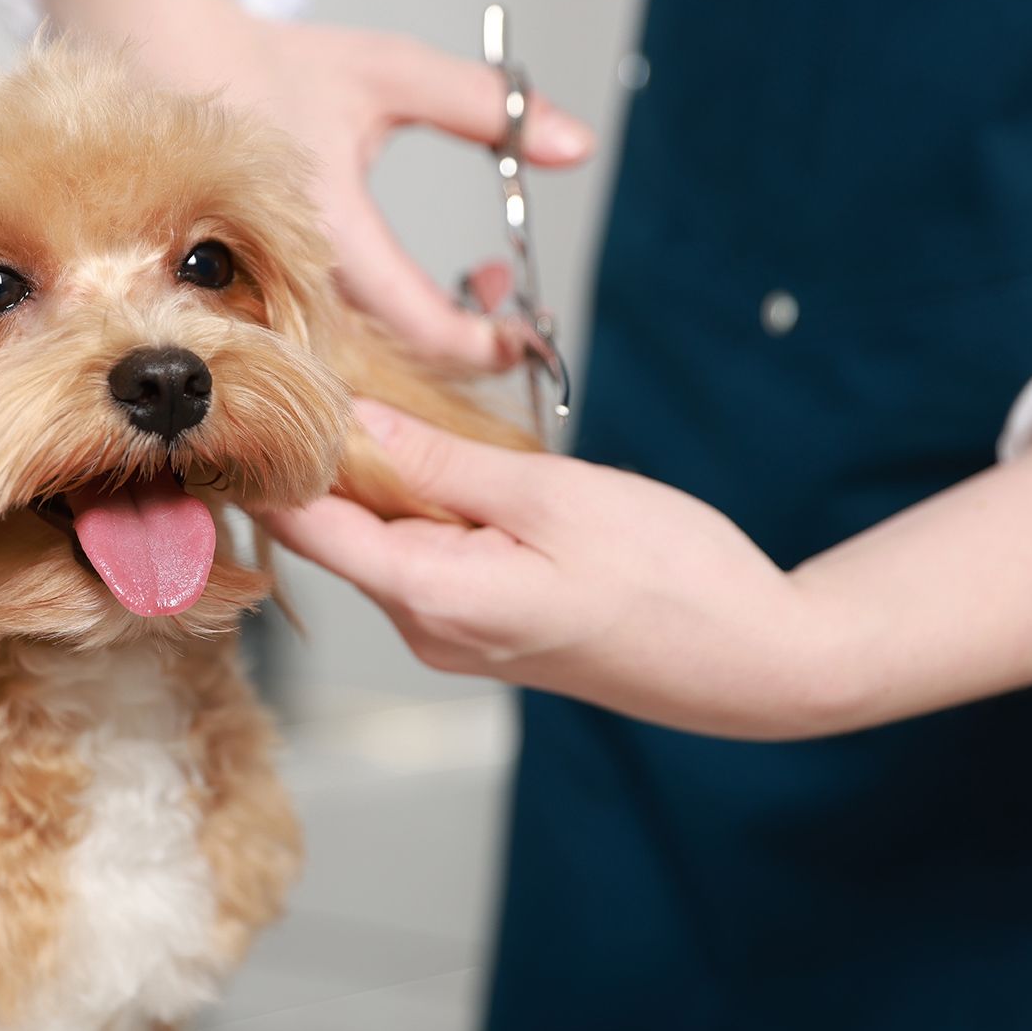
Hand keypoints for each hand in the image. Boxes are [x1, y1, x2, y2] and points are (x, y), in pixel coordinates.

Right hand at [37, 0, 593, 368]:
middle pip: (397, 359)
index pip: (425, 326)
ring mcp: (266, 299)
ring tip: (472, 283)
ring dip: (426, 328)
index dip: (489, 342)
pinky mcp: (253, 302)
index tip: (527, 329)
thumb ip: (486, 108)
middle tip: (501, 291)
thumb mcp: (391, 73)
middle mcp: (292, 279)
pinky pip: (328, 342)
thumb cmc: (271, 66)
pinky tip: (409, 285)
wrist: (167, 59)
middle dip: (464, 334)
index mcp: (330, 230)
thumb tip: (577, 144)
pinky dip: (384, 323)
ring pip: (364, 358)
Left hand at [264, 401, 835, 738]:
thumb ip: (440, 460)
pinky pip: (425, 558)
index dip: (279, 454)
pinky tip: (470, 469)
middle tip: (360, 370)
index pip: (304, 527)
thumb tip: (355, 421)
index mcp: (430, 597)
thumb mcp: (551, 493)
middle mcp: (425, 630)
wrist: (753, 660)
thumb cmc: (674, 581)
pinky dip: (431, 508)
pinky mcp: (480, 629)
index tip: (277, 387)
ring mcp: (451, 636)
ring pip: (383, 541)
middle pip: (337, 531)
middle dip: (342, 453)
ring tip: (432, 414)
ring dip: (396, 476)